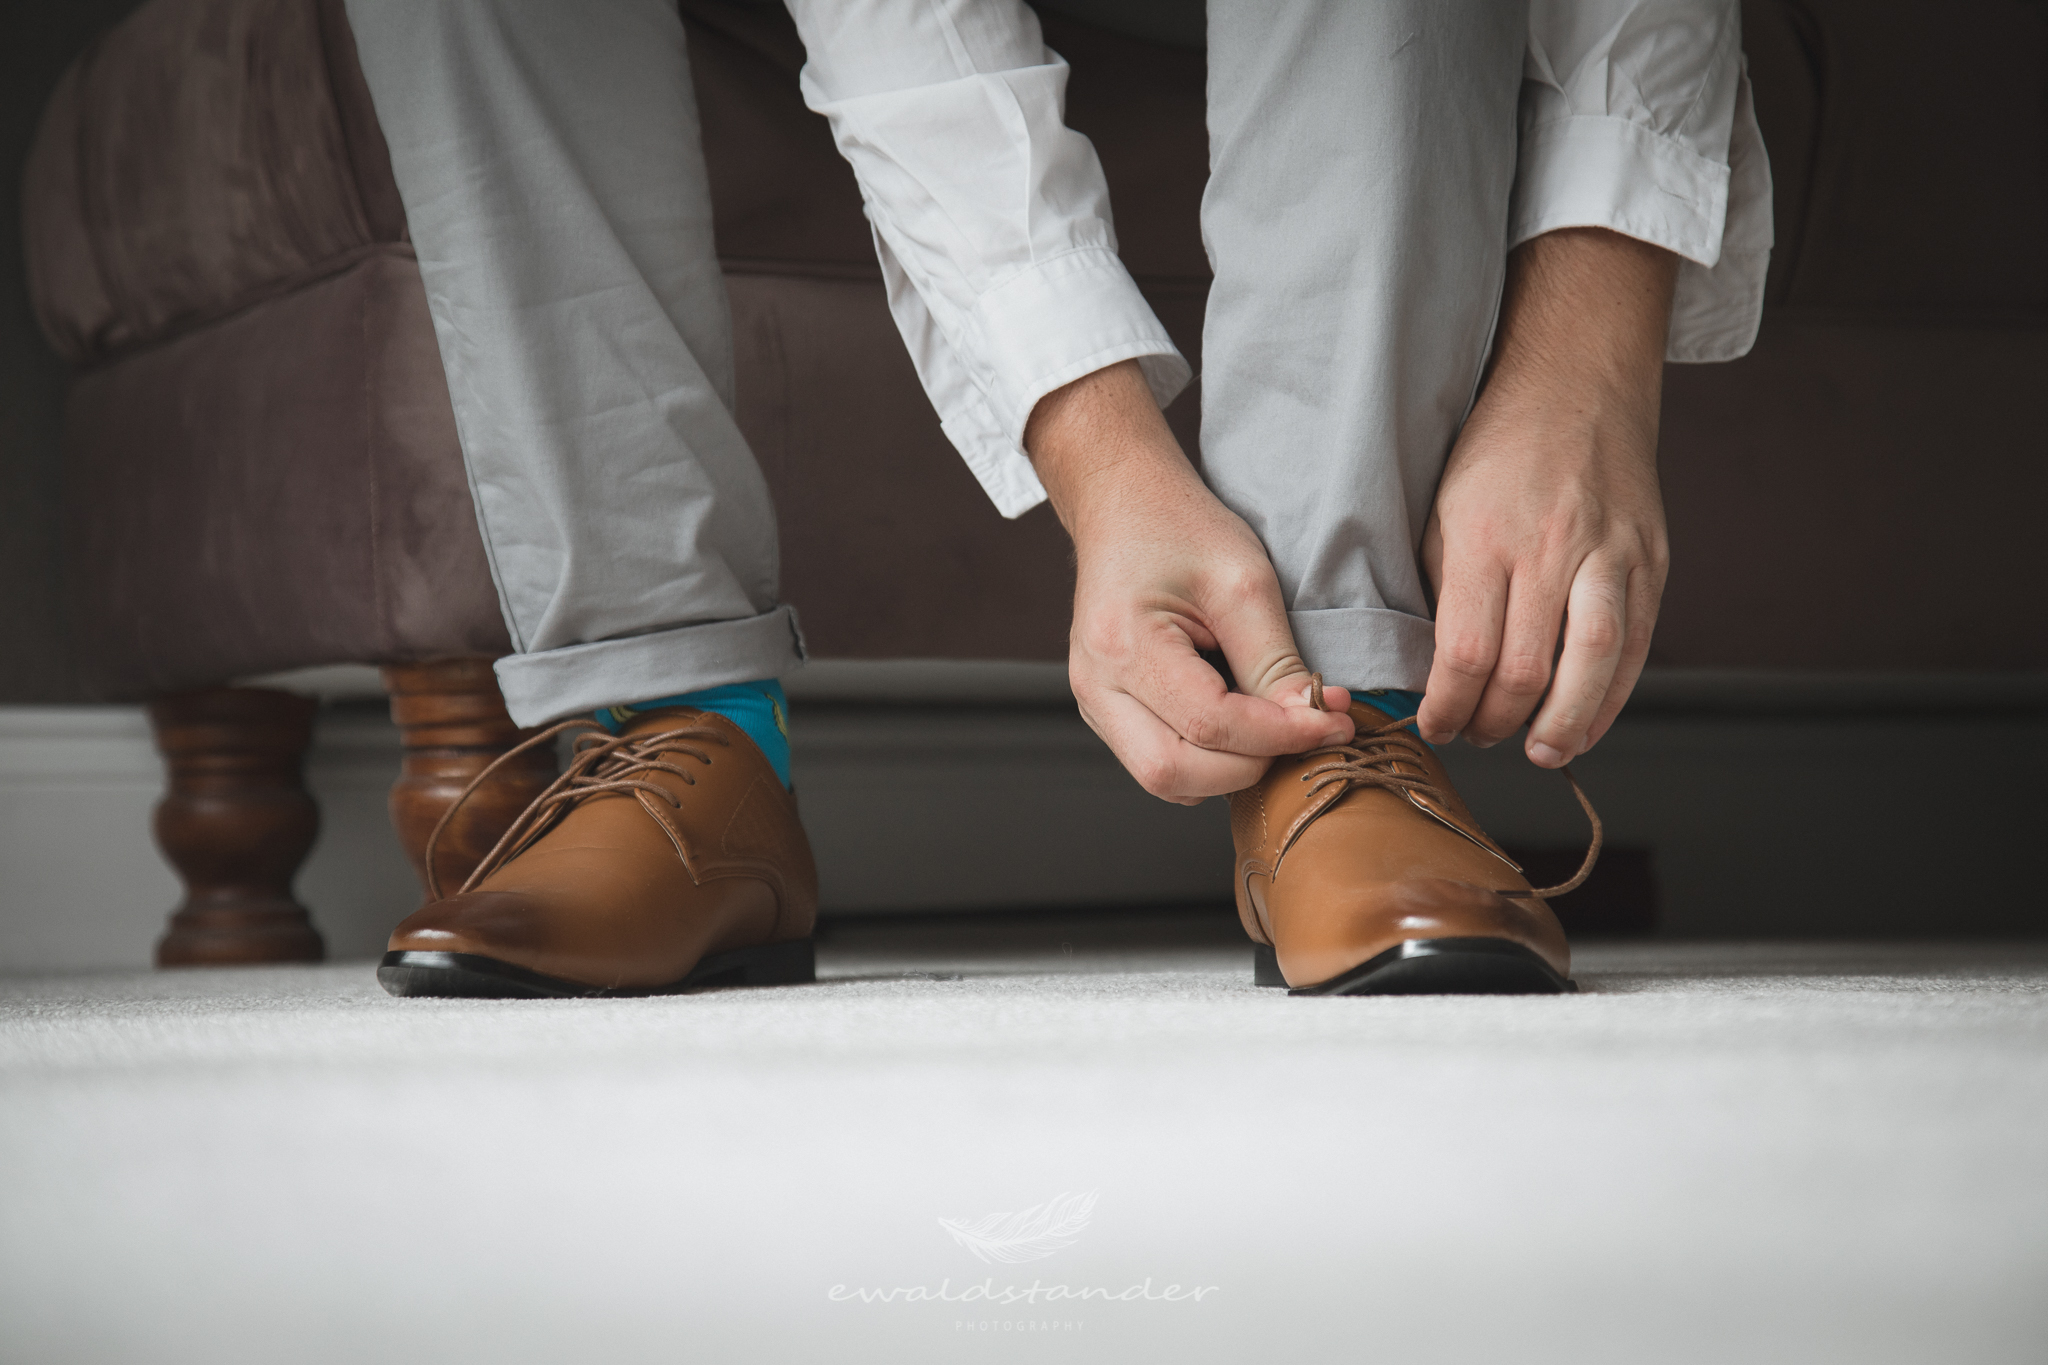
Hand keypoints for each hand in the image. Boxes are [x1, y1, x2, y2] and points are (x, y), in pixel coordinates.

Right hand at [1026, 361, 1354, 803]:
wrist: (1123, 505)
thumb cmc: (1177, 528)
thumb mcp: (1244, 582)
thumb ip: (1275, 660)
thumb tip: (1310, 721)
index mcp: (1123, 645)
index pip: (1209, 725)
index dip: (1281, 734)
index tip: (1335, 720)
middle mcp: (1095, 686)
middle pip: (1174, 774)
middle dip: (1251, 765)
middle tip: (1304, 731)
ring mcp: (1093, 704)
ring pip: (1165, 781)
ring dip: (1229, 770)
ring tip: (1273, 726)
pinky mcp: (1106, 711)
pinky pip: (1159, 764)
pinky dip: (1208, 762)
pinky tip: (1240, 726)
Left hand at [1418, 228, 1678, 767]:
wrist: (1578, 379)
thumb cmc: (1497, 445)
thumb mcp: (1442, 509)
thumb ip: (1445, 588)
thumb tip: (1437, 670)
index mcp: (1486, 535)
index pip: (1467, 651)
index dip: (1449, 706)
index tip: (1435, 723)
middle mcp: (1552, 547)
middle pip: (1527, 669)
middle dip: (1497, 722)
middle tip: (1478, 736)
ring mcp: (1610, 554)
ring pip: (1593, 665)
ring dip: (1564, 725)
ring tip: (1539, 750)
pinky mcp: (1650, 558)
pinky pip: (1637, 644)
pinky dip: (1613, 694)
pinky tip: (1587, 721)